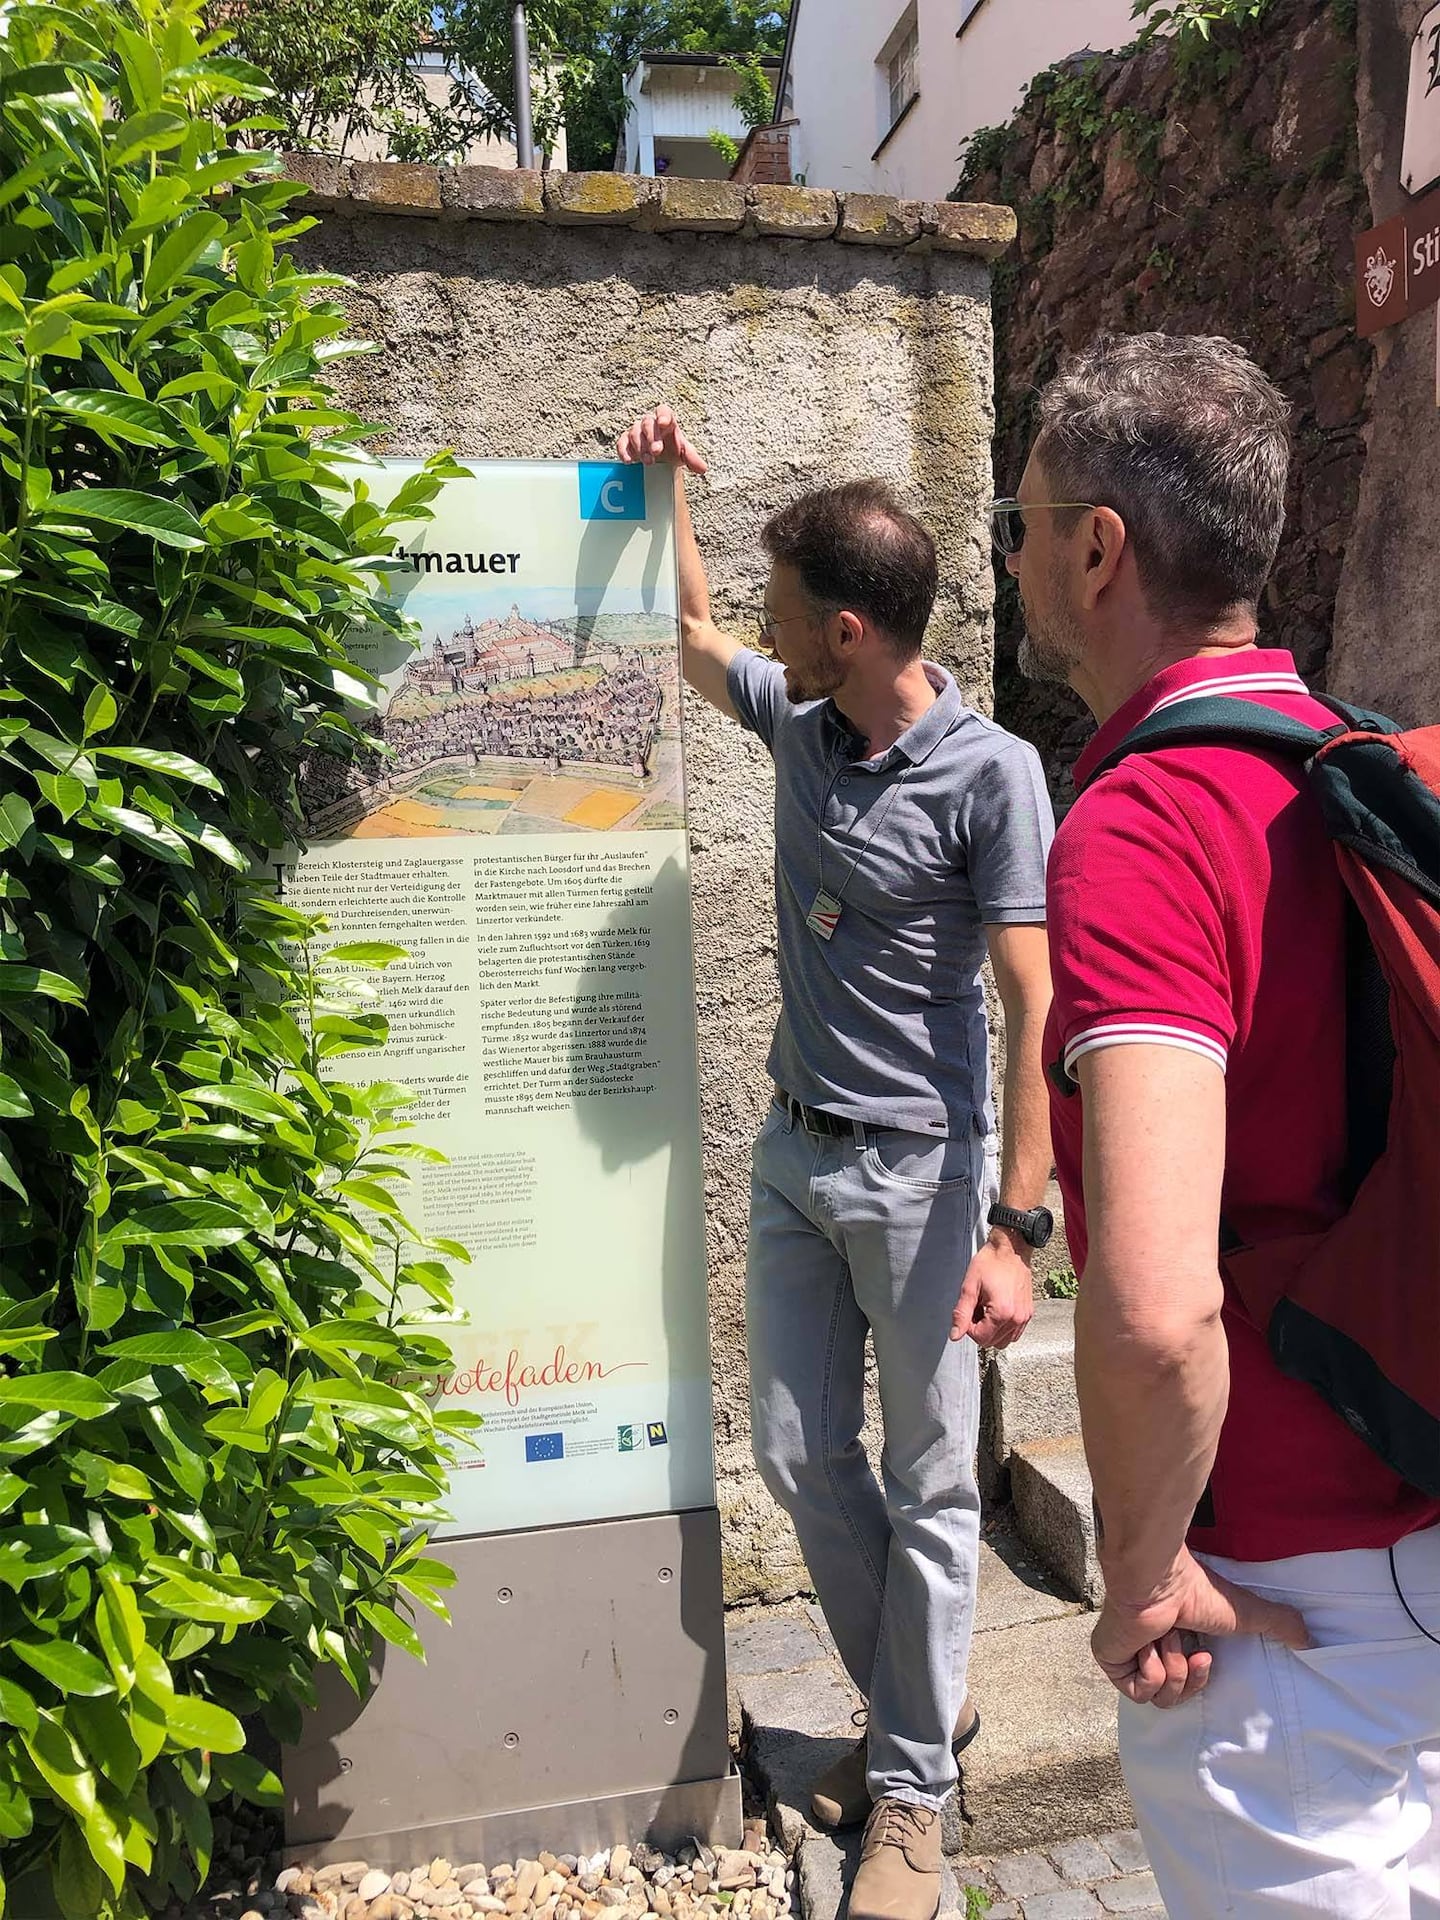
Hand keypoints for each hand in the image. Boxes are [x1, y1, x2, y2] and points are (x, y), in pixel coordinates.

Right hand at [615, 404, 707, 474]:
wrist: (661, 461)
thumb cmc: (673, 452)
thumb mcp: (684, 455)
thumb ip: (692, 458)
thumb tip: (702, 469)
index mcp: (666, 422)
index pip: (663, 410)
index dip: (663, 415)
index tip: (664, 423)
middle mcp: (650, 424)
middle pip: (648, 423)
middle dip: (652, 437)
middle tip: (657, 451)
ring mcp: (637, 432)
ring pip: (634, 432)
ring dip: (640, 447)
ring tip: (648, 461)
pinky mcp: (626, 442)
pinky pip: (622, 442)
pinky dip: (623, 451)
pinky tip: (629, 461)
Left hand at [950, 1230, 1033, 1347]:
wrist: (1011, 1249)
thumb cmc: (991, 1262)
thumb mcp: (970, 1287)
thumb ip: (962, 1314)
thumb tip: (955, 1335)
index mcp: (1002, 1313)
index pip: (981, 1339)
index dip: (969, 1328)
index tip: (969, 1311)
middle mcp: (1017, 1318)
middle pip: (992, 1342)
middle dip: (980, 1329)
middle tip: (977, 1308)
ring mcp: (1025, 1317)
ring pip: (1004, 1341)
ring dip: (992, 1330)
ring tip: (987, 1309)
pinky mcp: (1028, 1313)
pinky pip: (1014, 1333)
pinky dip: (1004, 1328)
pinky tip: (997, 1311)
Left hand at [1091, 1547, 1311, 1708]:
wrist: (1157, 1581)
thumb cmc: (1196, 1591)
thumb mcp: (1248, 1613)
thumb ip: (1279, 1625)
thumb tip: (1310, 1640)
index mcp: (1176, 1639)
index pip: (1189, 1684)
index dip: (1200, 1677)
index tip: (1205, 1655)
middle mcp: (1150, 1648)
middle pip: (1175, 1697)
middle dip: (1188, 1675)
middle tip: (1188, 1648)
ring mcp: (1127, 1655)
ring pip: (1158, 1697)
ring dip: (1172, 1668)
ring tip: (1168, 1638)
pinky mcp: (1109, 1660)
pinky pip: (1137, 1692)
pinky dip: (1150, 1671)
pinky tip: (1148, 1645)